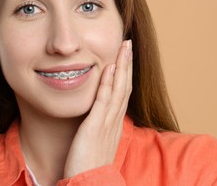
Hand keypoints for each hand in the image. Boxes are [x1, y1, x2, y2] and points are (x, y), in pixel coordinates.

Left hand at [63, 40, 132, 177]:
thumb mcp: (98, 142)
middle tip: (128, 44)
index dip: (125, 74)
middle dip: (127, 64)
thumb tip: (99, 116)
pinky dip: (108, 82)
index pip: (122, 93)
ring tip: (124, 48)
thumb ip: (100, 127)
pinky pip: (103, 100)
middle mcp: (115, 120)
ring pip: (118, 89)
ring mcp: (107, 122)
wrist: (88, 183)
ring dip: (122, 67)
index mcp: (115, 123)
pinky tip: (109, 68)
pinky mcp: (96, 126)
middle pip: (124, 86)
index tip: (125, 57)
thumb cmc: (90, 165)